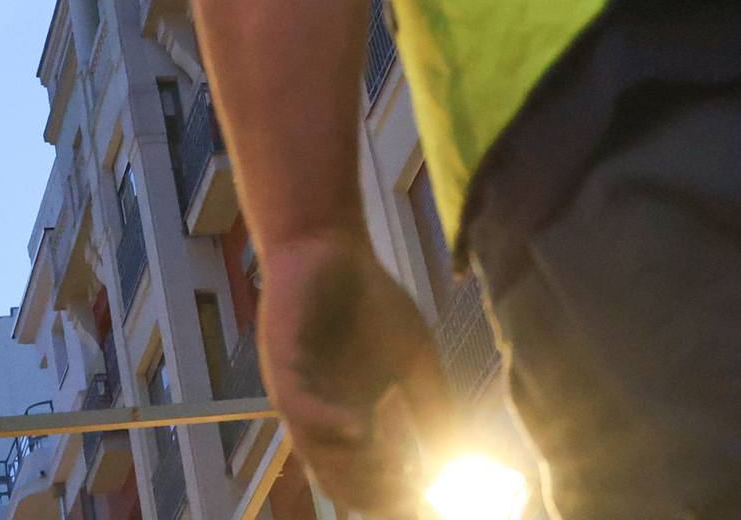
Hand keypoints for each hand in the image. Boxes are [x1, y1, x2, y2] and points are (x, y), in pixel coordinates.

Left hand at [255, 231, 456, 518]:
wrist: (329, 246)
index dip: (394, 497)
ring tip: (394, 465)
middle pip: (341, 481)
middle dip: (378, 493)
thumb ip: (432, 405)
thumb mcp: (414, 358)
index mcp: (348, 419)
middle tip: (412, 490)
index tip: (427, 499)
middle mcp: (320, 417)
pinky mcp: (283, 367)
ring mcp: (300, 395)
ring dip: (356, 469)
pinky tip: (363, 427)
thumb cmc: (369, 300)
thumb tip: (457, 455)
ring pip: (318, 455)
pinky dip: (330, 425)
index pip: (365, 481)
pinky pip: (299, 410)